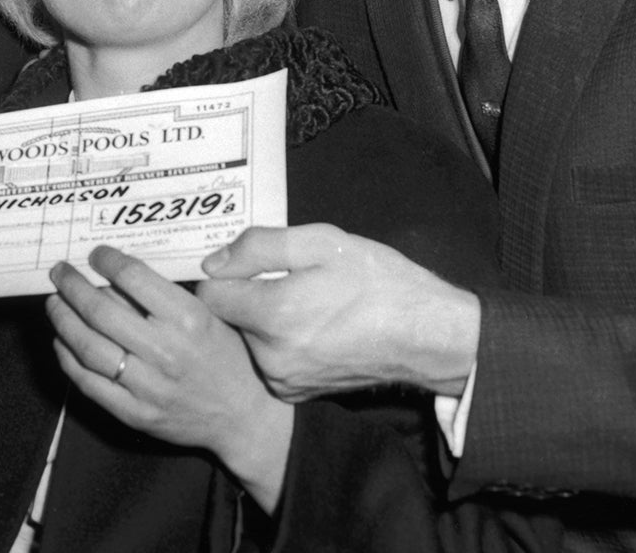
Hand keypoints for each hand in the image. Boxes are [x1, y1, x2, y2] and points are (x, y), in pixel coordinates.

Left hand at [47, 245, 294, 513]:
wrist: (244, 416)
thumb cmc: (229, 356)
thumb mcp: (210, 315)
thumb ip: (167, 296)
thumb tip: (118, 274)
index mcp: (188, 319)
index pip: (133, 278)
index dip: (107, 260)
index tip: (95, 254)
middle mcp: (165, 351)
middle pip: (101, 311)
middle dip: (73, 286)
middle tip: (60, 272)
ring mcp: (148, 386)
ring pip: (88, 347)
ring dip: (63, 320)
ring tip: (54, 303)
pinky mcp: (135, 413)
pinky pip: (90, 383)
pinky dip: (68, 359)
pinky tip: (61, 341)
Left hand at [197, 224, 480, 400]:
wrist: (426, 336)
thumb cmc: (378, 282)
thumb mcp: (322, 242)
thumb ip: (259, 247)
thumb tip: (213, 262)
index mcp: (273, 315)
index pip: (208, 295)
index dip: (225, 273)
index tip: (247, 264)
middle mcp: (270, 356)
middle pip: (229, 318)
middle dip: (248, 295)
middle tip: (288, 278)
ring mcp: (283, 380)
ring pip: (248, 339)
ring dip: (264, 319)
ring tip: (307, 302)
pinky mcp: (297, 392)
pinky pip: (269, 359)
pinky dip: (280, 342)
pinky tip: (314, 327)